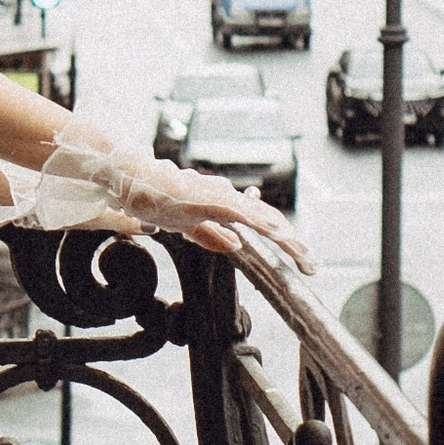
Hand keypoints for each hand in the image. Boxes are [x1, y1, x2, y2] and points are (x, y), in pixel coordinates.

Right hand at [124, 158, 311, 275]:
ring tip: (302, 251)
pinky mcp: (206, 198)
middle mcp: (227, 198)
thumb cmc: (154, 196)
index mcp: (225, 206)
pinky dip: (259, 221)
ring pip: (259, 216)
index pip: (262, 224)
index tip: (302, 262)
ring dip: (283, 234)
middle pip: (268, 221)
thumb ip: (211, 234)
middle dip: (292, 244)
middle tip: (313, 265)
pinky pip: (239, 211)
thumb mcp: (188, 224)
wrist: (130, 178)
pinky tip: (277, 232)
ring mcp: (217, 197)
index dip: (284, 242)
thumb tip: (235, 245)